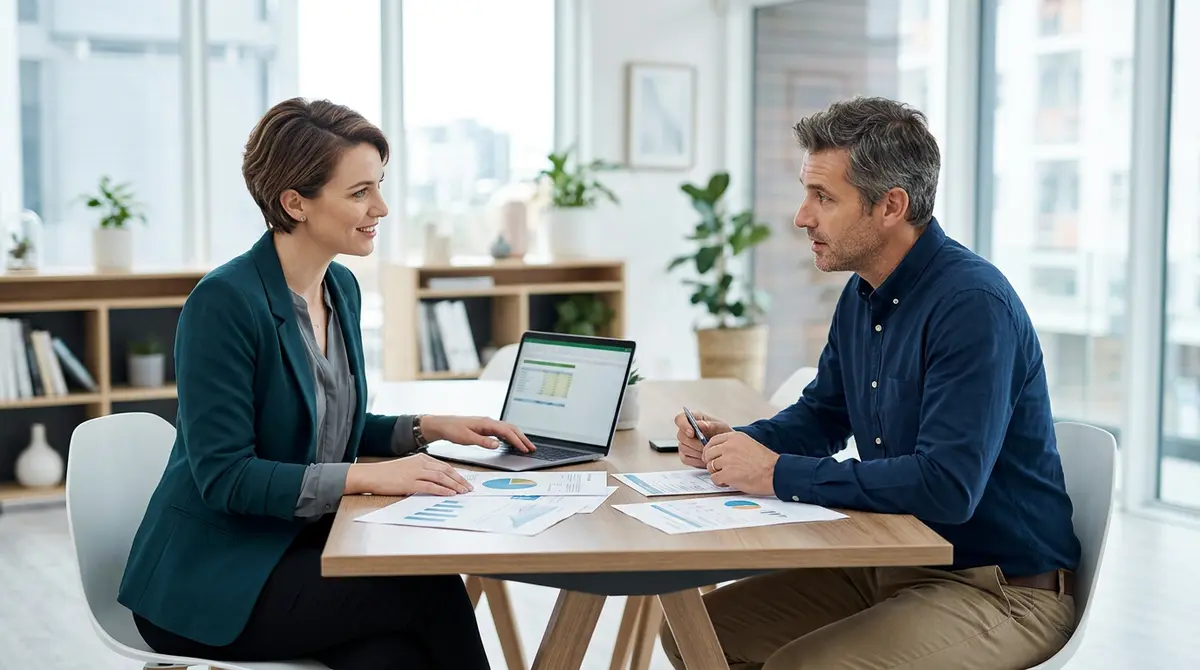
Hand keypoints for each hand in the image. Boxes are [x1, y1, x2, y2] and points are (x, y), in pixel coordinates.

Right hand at [346, 453, 472, 495]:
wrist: (371, 474)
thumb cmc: (387, 473)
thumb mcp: (408, 467)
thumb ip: (422, 472)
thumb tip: (436, 482)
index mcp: (421, 458)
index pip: (444, 466)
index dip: (457, 474)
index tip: (465, 481)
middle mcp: (421, 463)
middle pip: (446, 471)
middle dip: (459, 480)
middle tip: (468, 488)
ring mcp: (416, 472)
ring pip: (441, 478)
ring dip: (454, 485)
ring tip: (463, 492)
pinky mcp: (410, 483)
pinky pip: (431, 486)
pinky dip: (442, 490)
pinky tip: (450, 494)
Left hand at [420, 415, 535, 452]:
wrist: (443, 424)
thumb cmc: (453, 430)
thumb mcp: (467, 438)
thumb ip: (483, 441)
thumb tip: (497, 444)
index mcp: (486, 423)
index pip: (507, 431)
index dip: (517, 440)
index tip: (525, 448)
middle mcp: (489, 421)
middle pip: (511, 428)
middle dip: (522, 438)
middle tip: (532, 448)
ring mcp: (488, 423)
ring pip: (508, 429)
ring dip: (518, 437)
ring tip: (526, 445)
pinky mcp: (485, 427)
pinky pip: (502, 430)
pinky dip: (511, 436)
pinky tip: (512, 442)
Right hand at [673, 410, 732, 468]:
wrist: (727, 448)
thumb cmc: (723, 435)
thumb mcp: (721, 428)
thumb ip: (711, 425)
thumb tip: (700, 425)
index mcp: (693, 419)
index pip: (680, 419)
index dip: (683, 425)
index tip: (692, 432)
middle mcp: (686, 431)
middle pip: (681, 436)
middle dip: (695, 442)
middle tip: (707, 446)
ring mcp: (684, 444)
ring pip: (683, 448)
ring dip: (697, 452)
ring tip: (709, 452)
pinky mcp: (685, 456)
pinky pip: (686, 459)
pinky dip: (696, 460)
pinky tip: (705, 458)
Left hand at [703, 432, 779, 495]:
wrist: (774, 473)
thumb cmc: (765, 462)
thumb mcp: (748, 444)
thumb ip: (733, 445)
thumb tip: (719, 452)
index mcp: (734, 437)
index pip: (713, 441)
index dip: (710, 450)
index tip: (711, 457)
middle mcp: (729, 446)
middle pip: (708, 454)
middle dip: (711, 462)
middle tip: (718, 469)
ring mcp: (727, 460)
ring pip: (710, 466)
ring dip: (716, 473)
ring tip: (726, 476)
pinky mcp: (727, 474)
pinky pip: (714, 478)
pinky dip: (719, 482)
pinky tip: (727, 482)